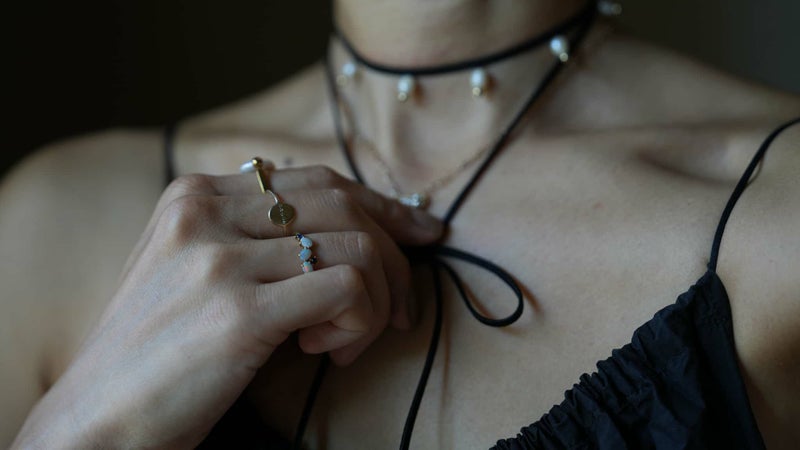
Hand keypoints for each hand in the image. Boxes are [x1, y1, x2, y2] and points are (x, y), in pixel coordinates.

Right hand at [12, 165, 441, 448]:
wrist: (97, 421)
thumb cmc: (159, 354)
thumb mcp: (194, 271)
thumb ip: (254, 238)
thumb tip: (352, 230)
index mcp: (195, 195)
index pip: (318, 180)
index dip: (382, 206)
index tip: (422, 233)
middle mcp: (206, 212)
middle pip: (345, 204)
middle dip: (394, 256)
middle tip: (401, 309)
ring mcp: (219, 257)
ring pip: (356, 246)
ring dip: (376, 301)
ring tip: (345, 343)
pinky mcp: (238, 310)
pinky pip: (348, 288)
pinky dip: (360, 322)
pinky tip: (325, 353)